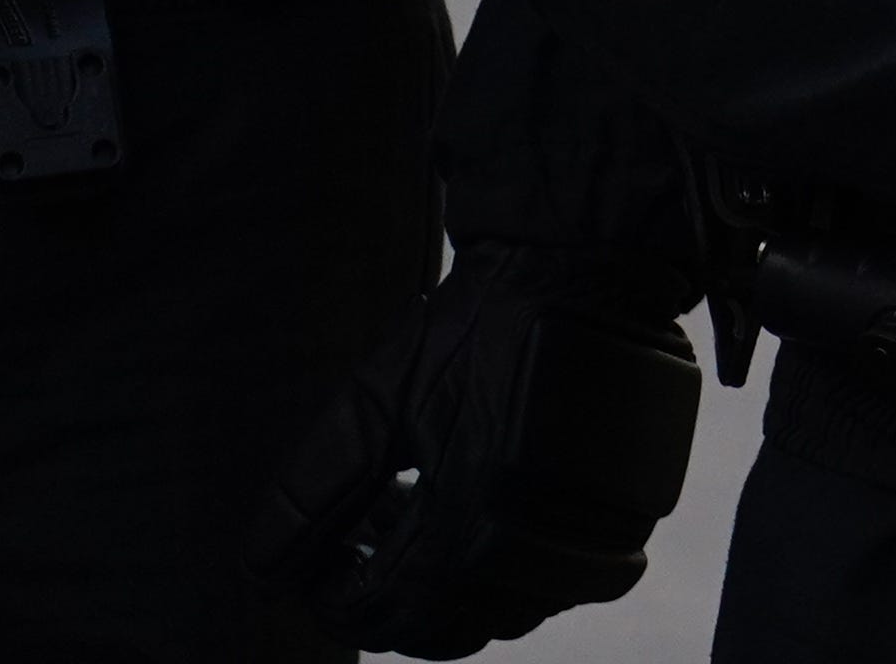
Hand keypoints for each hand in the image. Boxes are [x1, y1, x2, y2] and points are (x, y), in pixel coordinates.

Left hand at [250, 240, 702, 657]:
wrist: (585, 268)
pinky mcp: (629, 516)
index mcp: (461, 530)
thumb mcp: (371, 404)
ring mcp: (590, 539)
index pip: (375, 612)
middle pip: (440, 630)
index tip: (311, 565)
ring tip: (418, 525)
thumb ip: (311, 500)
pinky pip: (561, 582)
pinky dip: (514, 570)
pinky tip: (485, 514)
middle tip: (361, 550)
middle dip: (386, 600)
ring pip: (503, 613)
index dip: (328, 597)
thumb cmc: (473, 329)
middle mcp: (532, 553)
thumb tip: (267, 572)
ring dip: (448, 589)